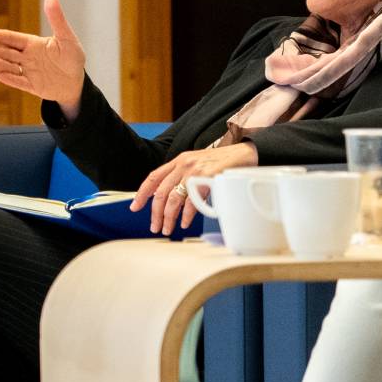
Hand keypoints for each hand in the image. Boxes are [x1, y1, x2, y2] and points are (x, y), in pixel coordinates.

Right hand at [0, 0, 87, 114]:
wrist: (77, 82)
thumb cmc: (72, 57)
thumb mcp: (66, 37)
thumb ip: (57, 19)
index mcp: (32, 44)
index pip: (13, 39)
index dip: (0, 37)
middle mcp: (26, 57)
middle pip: (6, 52)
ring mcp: (27, 72)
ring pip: (9, 67)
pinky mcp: (31, 86)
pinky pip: (19, 82)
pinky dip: (11, 79)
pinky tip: (1, 76)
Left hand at [132, 142, 258, 233]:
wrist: (246, 153)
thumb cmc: (224, 162)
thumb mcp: (198, 163)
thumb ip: (184, 175)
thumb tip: (171, 197)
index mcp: (179, 160)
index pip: (153, 177)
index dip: (142, 193)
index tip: (135, 207)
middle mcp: (183, 164)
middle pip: (161, 192)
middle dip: (156, 213)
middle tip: (155, 227)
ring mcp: (195, 170)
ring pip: (174, 198)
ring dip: (169, 217)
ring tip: (168, 228)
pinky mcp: (206, 177)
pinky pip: (192, 200)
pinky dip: (187, 214)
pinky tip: (185, 222)